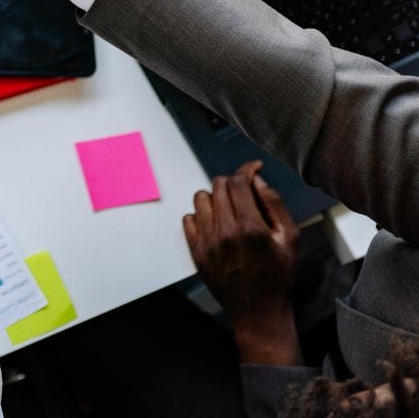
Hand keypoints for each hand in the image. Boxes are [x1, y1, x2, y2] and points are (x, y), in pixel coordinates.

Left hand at [183, 161, 301, 364]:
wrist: (259, 311)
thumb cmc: (278, 276)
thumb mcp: (290, 240)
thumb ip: (275, 205)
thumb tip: (258, 181)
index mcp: (250, 227)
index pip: (238, 182)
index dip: (246, 169)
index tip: (253, 168)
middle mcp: (225, 232)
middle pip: (218, 186)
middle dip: (232, 184)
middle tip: (244, 193)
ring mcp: (207, 242)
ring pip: (201, 199)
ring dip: (215, 198)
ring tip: (229, 210)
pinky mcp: (196, 251)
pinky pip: (189, 218)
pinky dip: (201, 216)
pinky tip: (216, 225)